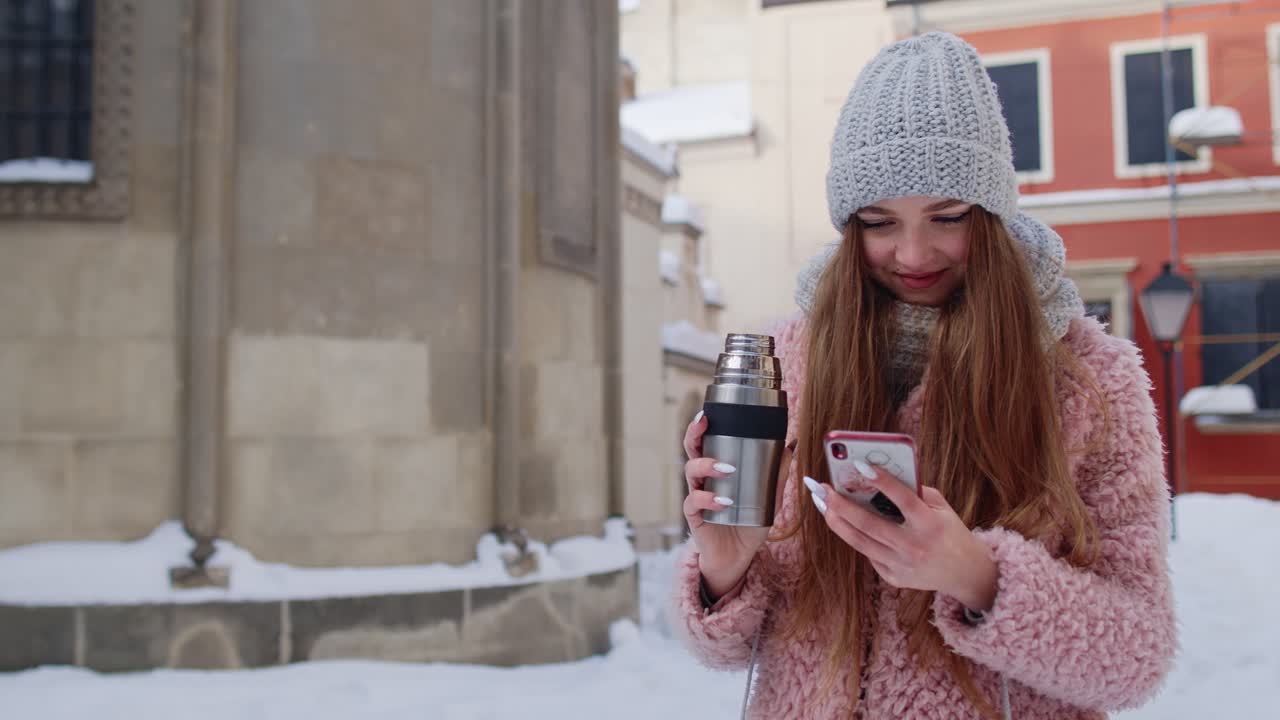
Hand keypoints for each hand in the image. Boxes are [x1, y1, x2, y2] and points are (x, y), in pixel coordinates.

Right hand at [682, 411, 790, 598]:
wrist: (738, 556)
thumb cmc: (749, 521)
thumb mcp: (769, 496)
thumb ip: (778, 473)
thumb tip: (791, 445)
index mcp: (716, 468)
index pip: (705, 441)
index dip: (702, 425)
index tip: (708, 412)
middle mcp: (703, 478)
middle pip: (691, 449)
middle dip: (694, 434)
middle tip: (704, 424)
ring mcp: (697, 496)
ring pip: (690, 471)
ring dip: (706, 465)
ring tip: (726, 467)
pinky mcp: (695, 517)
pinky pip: (694, 503)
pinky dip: (708, 499)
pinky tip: (723, 500)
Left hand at [804, 466, 998, 611]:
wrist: (965, 573)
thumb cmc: (950, 532)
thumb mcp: (941, 508)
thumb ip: (915, 492)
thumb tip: (878, 477)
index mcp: (931, 525)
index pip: (904, 500)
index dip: (882, 482)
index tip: (860, 465)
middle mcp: (915, 547)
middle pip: (871, 525)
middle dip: (843, 506)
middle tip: (824, 489)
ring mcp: (902, 566)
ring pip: (861, 542)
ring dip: (838, 522)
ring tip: (823, 505)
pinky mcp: (894, 578)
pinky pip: (869, 554)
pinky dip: (856, 537)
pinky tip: (845, 523)